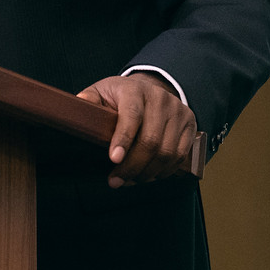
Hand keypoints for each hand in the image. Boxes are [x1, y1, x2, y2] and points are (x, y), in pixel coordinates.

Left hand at [78, 73, 197, 187]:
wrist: (151, 89)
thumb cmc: (122, 96)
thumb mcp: (103, 91)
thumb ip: (90, 99)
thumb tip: (79, 104)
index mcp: (135, 90)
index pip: (132, 116)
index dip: (123, 139)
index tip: (113, 159)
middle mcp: (160, 99)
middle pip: (150, 140)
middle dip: (131, 166)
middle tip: (115, 180)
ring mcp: (178, 112)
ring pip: (166, 153)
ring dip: (147, 173)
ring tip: (129, 179)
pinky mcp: (190, 125)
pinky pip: (179, 156)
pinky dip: (163, 171)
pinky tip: (147, 175)